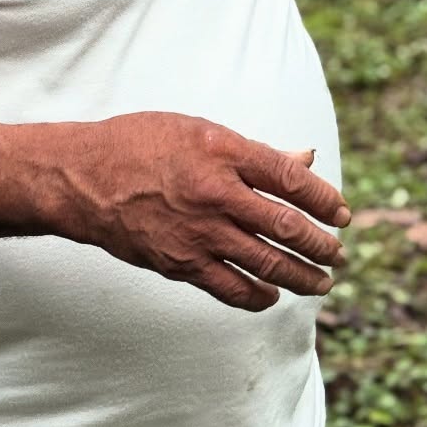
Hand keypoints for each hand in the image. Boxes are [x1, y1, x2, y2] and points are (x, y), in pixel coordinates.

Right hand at [50, 111, 349, 312]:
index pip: (290, 178)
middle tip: (340, 254)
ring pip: (266, 263)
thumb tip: (304, 160)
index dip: (324, 199)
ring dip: (301, 276)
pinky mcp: (180, 264)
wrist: (83, 179)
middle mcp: (215, 193)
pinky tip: (272, 297)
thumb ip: (254, 152)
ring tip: (321, 282)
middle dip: (321, 245)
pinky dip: (258, 296)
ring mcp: (198, 233)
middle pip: (286, 226)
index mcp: (223, 151)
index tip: (343, 213)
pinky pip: (230, 288)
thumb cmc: (141, 144)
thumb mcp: (199, 130)